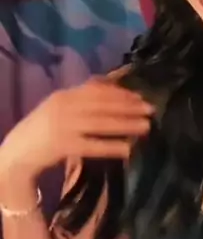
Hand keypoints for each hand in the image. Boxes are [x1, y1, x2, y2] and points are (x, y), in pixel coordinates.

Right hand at [0, 76, 154, 180]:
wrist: (15, 155)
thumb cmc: (41, 130)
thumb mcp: (58, 107)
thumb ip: (81, 96)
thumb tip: (111, 82)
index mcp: (64, 95)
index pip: (98, 90)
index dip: (121, 93)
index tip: (140, 97)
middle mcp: (65, 107)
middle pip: (104, 105)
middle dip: (130, 107)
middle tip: (151, 109)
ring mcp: (64, 126)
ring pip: (103, 124)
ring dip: (127, 125)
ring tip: (147, 127)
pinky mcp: (64, 147)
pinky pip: (94, 146)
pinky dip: (112, 147)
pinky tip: (129, 149)